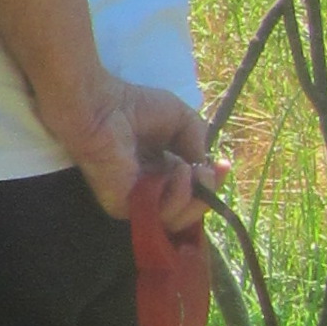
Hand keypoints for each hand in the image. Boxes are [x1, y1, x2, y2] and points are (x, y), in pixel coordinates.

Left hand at [43, 73, 216, 225]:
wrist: (102, 105)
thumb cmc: (135, 106)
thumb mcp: (183, 120)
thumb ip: (199, 143)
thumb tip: (206, 169)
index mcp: (161, 172)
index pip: (192, 194)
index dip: (212, 185)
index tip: (223, 166)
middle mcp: (149, 190)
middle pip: (188, 213)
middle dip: (206, 195)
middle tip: (205, 172)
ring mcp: (135, 201)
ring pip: (176, 220)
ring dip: (192, 196)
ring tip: (185, 169)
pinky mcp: (122, 205)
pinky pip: (158, 216)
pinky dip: (175, 196)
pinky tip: (173, 172)